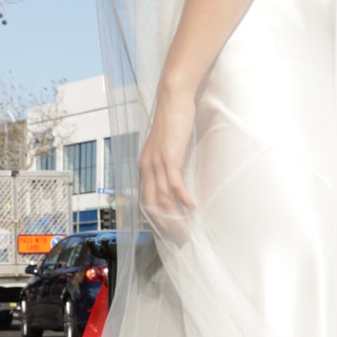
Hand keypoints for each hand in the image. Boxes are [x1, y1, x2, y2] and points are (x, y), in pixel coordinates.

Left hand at [138, 82, 196, 240]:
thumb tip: (174, 177)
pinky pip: (174, 185)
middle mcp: (146, 167)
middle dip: (165, 224)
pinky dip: (182, 199)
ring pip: (163, 198)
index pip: (146, 200)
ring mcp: (156, 163)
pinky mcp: (169, 157)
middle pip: (152, 205)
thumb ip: (166, 161)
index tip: (170, 231)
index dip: (156, 219)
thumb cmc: (172, 120)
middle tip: (179, 237)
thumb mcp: (166, 145)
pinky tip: (192, 208)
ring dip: (175, 216)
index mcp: (144, 166)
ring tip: (187, 229)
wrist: (172, 99)